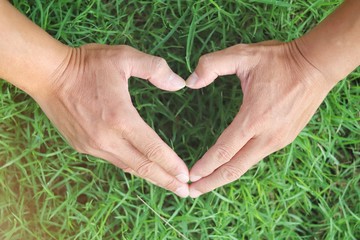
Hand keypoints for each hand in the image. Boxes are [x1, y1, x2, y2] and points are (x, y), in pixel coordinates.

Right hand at [34, 44, 189, 196]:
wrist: (47, 74)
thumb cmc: (87, 64)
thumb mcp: (124, 57)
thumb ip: (156, 69)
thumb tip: (180, 84)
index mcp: (120, 118)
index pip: (153, 149)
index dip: (171, 164)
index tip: (186, 177)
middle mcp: (107, 138)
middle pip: (143, 166)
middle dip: (166, 180)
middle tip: (185, 192)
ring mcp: (93, 145)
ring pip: (128, 167)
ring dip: (150, 176)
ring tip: (168, 184)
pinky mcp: (82, 146)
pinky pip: (113, 160)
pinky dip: (131, 166)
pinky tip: (141, 168)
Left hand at [186, 40, 334, 197]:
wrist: (316, 66)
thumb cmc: (279, 60)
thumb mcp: (243, 54)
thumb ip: (212, 65)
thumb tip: (189, 82)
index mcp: (254, 118)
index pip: (223, 150)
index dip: (204, 165)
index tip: (189, 176)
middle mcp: (267, 136)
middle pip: (234, 168)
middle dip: (211, 183)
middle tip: (191, 193)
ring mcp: (278, 140)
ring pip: (246, 166)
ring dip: (224, 176)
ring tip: (207, 183)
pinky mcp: (285, 139)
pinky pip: (256, 157)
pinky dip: (239, 166)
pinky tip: (228, 166)